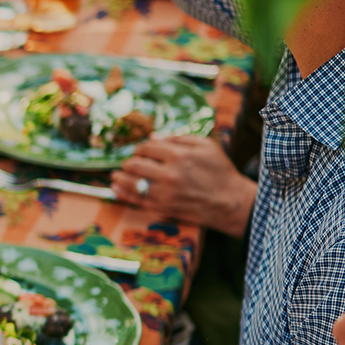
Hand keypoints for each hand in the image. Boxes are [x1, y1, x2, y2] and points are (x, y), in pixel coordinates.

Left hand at [110, 135, 256, 236]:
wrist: (230, 202)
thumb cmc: (220, 172)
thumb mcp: (206, 146)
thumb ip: (179, 138)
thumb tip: (153, 136)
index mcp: (178, 155)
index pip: (147, 148)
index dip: (140, 148)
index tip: (141, 151)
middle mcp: (168, 174)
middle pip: (134, 164)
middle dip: (129, 161)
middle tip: (129, 162)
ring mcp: (163, 193)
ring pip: (131, 182)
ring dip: (119, 177)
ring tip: (115, 175)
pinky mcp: (162, 208)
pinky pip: (135, 200)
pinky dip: (122, 193)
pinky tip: (115, 188)